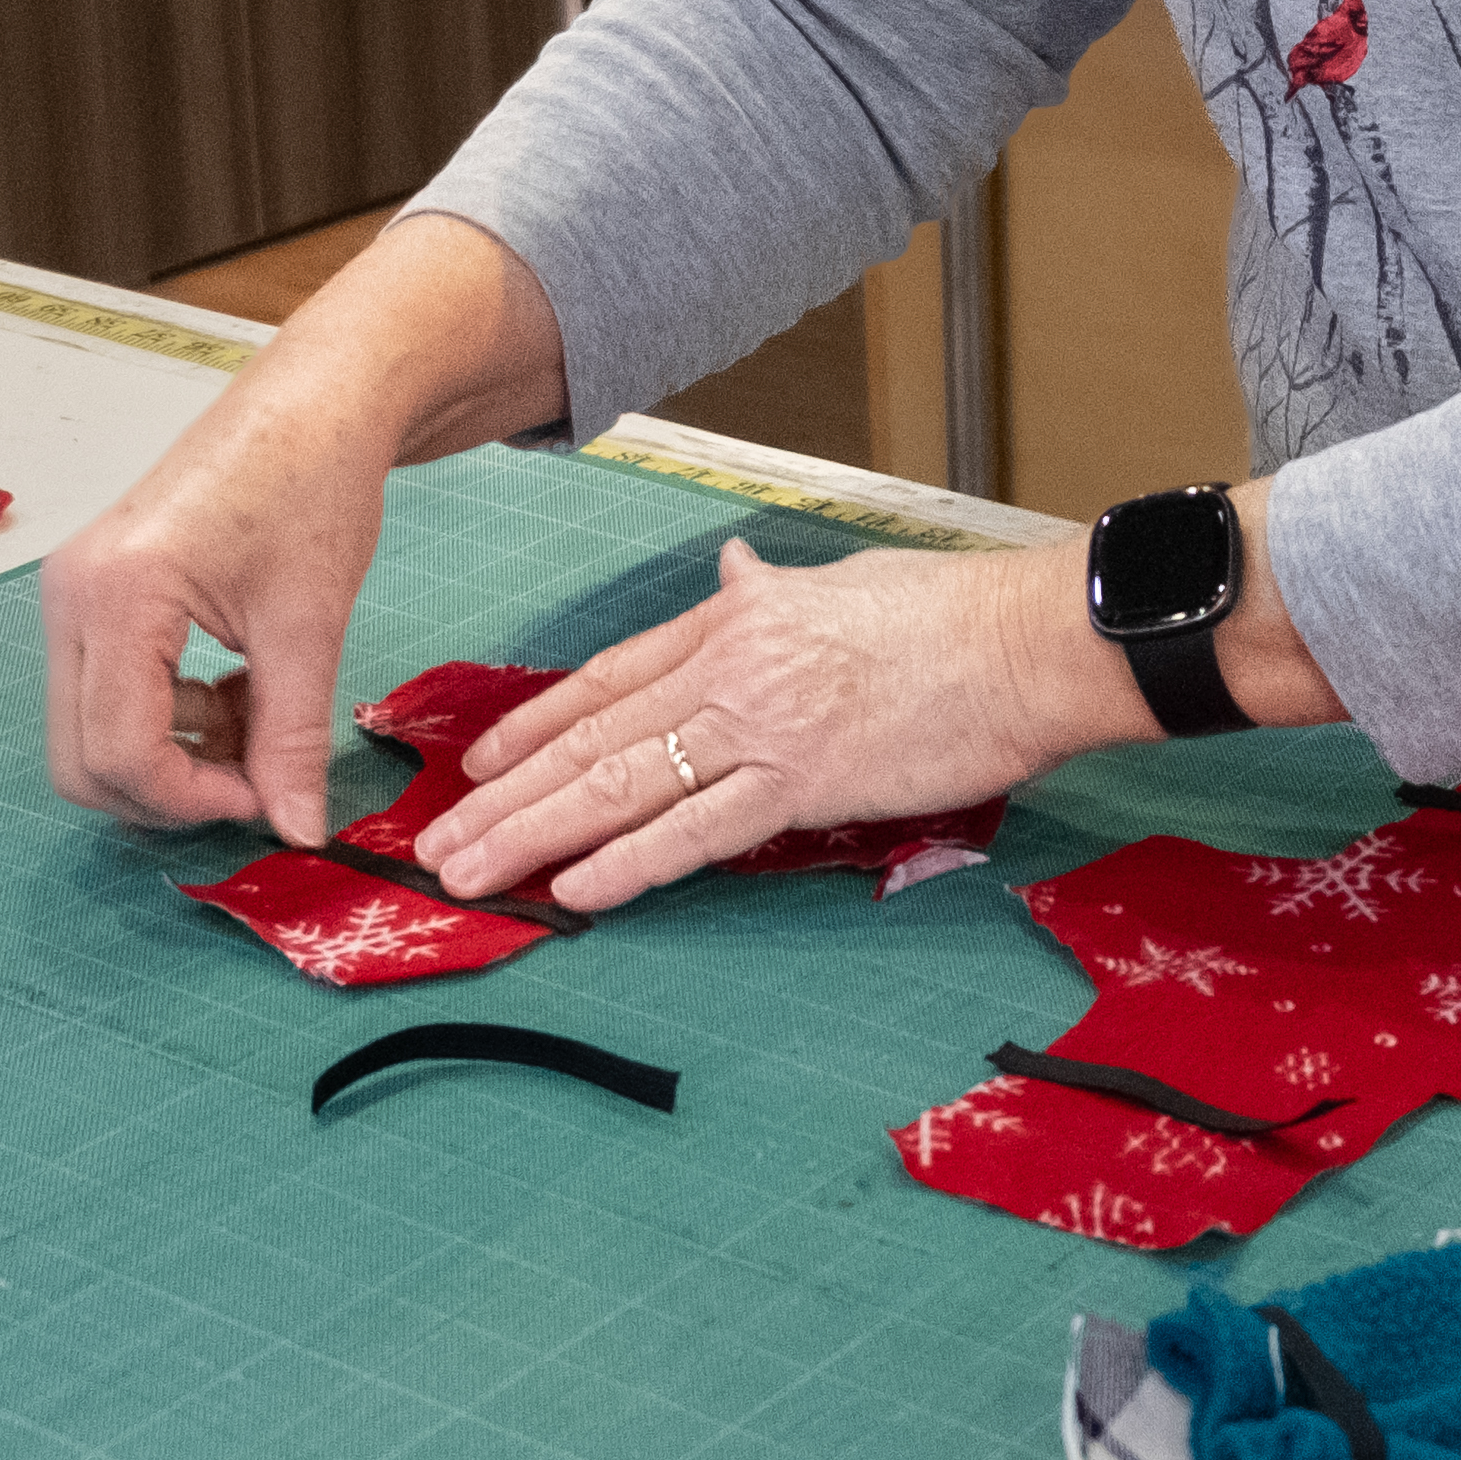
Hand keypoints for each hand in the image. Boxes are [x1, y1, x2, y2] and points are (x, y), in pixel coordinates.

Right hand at [38, 405, 386, 836]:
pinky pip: (110, 694)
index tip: (265, 798)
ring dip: (174, 752)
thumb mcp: (310, 625)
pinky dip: (170, 716)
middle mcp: (72, 597)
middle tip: (257, 778)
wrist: (314, 403)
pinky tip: (237, 686)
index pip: (120, 752)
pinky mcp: (96, 595)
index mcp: (116, 595)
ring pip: (93, 734)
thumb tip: (296, 832)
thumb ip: (294, 739)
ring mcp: (75, 596)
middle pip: (82, 759)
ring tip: (259, 711)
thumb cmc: (312, 484)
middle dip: (169, 789)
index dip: (192, 800)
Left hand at [414, 539, 1138, 913]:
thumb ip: (771, 593)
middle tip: (436, 842)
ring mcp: (760, 728)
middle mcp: (728, 672)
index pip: (606, 679)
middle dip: (504, 796)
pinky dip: (626, 863)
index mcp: (734, 623)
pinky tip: (571, 889)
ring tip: (469, 873)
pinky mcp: (802, 783)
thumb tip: (731, 570)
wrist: (1023, 640)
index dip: (531, 723)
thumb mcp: (840, 585)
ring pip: (619, 786)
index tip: (474, 761)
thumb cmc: (950, 614)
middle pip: (590, 739)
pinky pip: (694, 832)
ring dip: (534, 835)